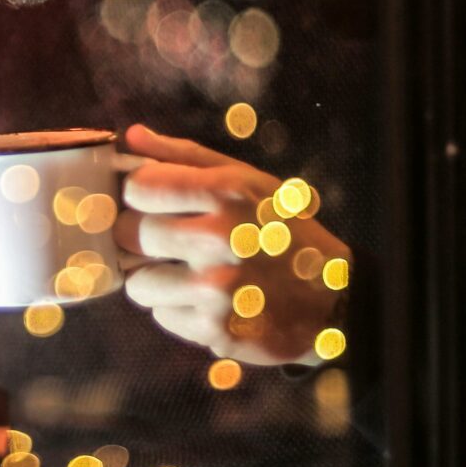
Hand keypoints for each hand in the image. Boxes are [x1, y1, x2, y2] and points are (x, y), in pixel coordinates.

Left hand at [115, 123, 349, 365]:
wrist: (335, 300)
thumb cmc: (283, 232)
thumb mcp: (249, 181)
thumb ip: (186, 157)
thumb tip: (131, 137)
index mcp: (228, 193)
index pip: (138, 187)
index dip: (138, 195)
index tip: (149, 203)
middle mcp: (220, 238)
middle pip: (130, 234)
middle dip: (140, 238)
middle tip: (167, 241)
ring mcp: (217, 287)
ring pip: (138, 282)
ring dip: (155, 280)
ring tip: (189, 274)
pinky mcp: (215, 329)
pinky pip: (162, 315)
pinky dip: (178, 309)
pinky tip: (207, 300)